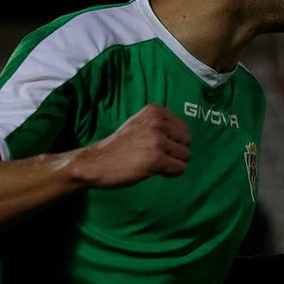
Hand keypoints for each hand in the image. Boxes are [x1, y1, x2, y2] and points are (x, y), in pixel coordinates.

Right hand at [76, 103, 191, 187]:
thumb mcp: (139, 123)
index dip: (173, 141)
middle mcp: (157, 122)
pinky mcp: (156, 159)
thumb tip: (186, 135)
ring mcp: (157, 140)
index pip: (184, 128)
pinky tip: (155, 171)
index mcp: (154, 111)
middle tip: (156, 155)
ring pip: (185, 155)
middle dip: (176, 152)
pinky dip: (171, 173)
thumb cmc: (119, 146)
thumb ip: (161, 124)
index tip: (157, 145)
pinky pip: (180, 168)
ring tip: (153, 163)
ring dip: (173, 163)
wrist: (96, 162)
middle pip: (187, 141)